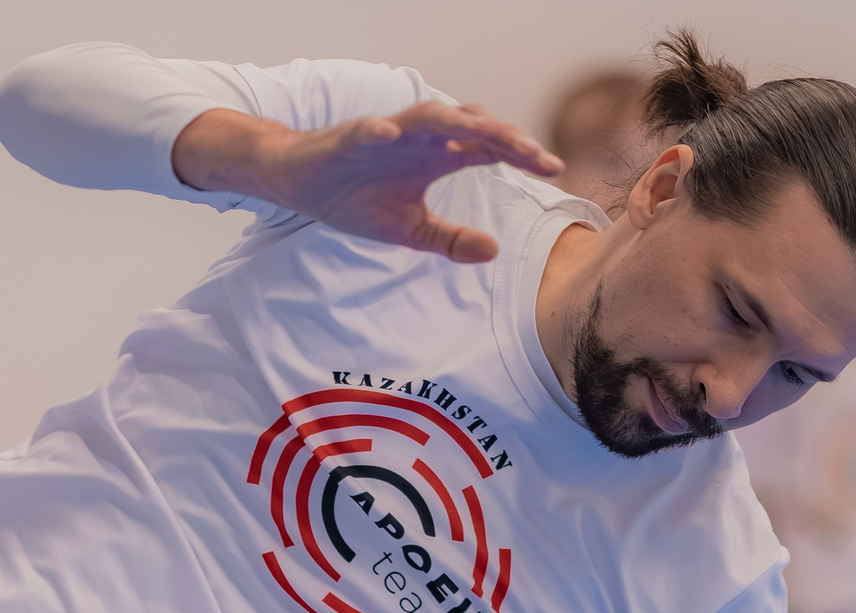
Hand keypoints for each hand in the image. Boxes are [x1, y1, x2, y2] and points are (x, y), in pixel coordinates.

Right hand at [174, 103, 560, 263]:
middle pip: (471, 127)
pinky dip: (379, 130)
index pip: (488, 149)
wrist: (300, 184)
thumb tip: (494, 251)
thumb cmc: (355, 199)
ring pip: (428, 118)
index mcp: (437, 157)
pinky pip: (366, 130)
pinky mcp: (349, 139)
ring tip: (486, 132)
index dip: (521, 155)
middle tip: (536, 154)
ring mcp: (387, 135)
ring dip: (456, 122)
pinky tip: (392, 133)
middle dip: (503, 137)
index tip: (555, 169)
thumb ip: (450, 239)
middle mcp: (419, 139)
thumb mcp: (409, 231)